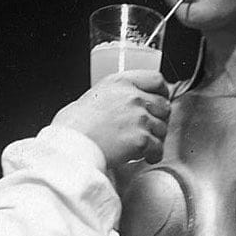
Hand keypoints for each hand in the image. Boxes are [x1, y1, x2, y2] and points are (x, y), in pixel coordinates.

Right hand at [51, 71, 171, 168]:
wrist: (71, 144)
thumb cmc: (74, 125)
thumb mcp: (93, 96)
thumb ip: (114, 96)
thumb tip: (122, 104)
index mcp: (121, 82)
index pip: (156, 79)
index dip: (163, 91)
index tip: (162, 98)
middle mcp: (133, 97)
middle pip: (163, 105)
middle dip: (159, 118)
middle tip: (151, 128)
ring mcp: (139, 117)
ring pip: (162, 128)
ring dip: (156, 138)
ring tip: (144, 145)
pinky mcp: (141, 139)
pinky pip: (158, 147)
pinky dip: (153, 154)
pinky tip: (144, 156)